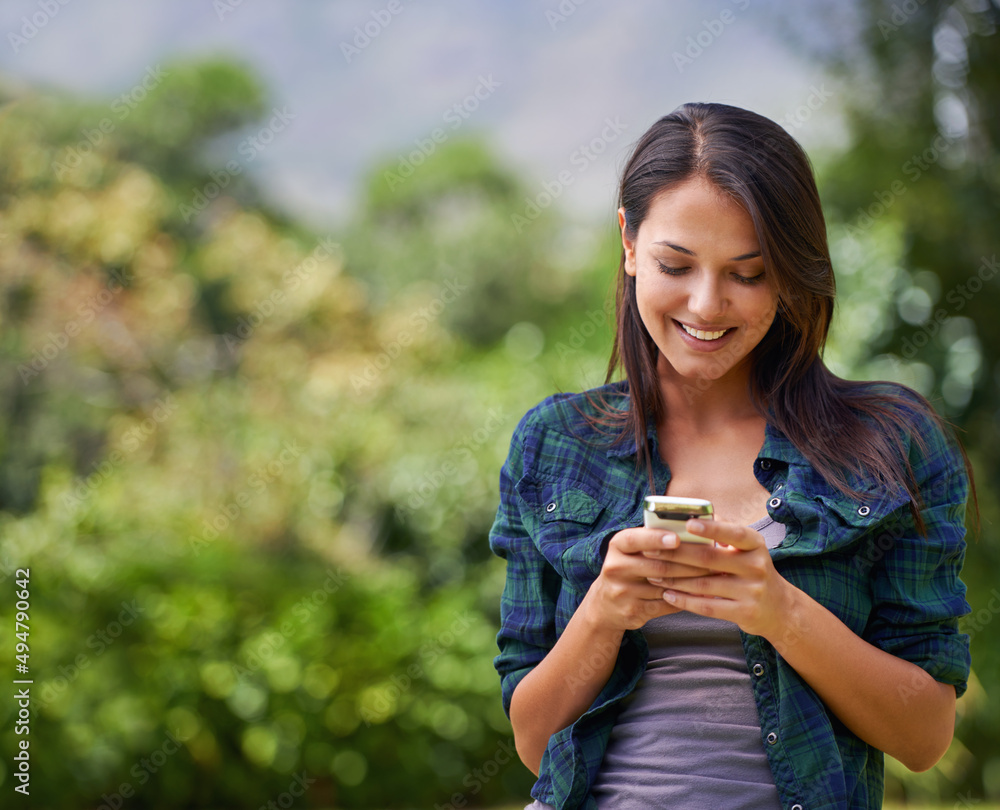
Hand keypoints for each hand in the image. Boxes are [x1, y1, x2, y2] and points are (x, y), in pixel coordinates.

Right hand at [581, 527, 715, 631]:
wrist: (606, 604)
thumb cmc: (629, 567)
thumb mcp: (632, 550)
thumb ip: (654, 539)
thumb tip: (692, 531)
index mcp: (617, 546)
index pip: (635, 539)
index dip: (656, 539)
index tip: (677, 538)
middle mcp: (616, 567)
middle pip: (657, 566)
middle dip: (688, 563)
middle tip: (712, 560)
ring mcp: (623, 592)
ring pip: (665, 586)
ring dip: (691, 582)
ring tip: (712, 576)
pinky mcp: (633, 611)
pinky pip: (665, 604)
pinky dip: (684, 599)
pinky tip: (699, 594)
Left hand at [648, 519, 794, 638]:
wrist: (780, 609)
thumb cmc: (752, 571)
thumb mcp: (747, 549)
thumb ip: (725, 533)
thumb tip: (696, 515)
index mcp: (755, 544)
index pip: (733, 533)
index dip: (711, 529)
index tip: (688, 524)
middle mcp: (756, 566)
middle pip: (709, 559)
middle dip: (676, 555)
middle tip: (650, 551)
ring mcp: (752, 591)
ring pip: (704, 584)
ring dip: (675, 580)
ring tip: (653, 575)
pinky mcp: (745, 612)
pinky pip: (708, 607)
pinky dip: (685, 601)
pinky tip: (668, 595)